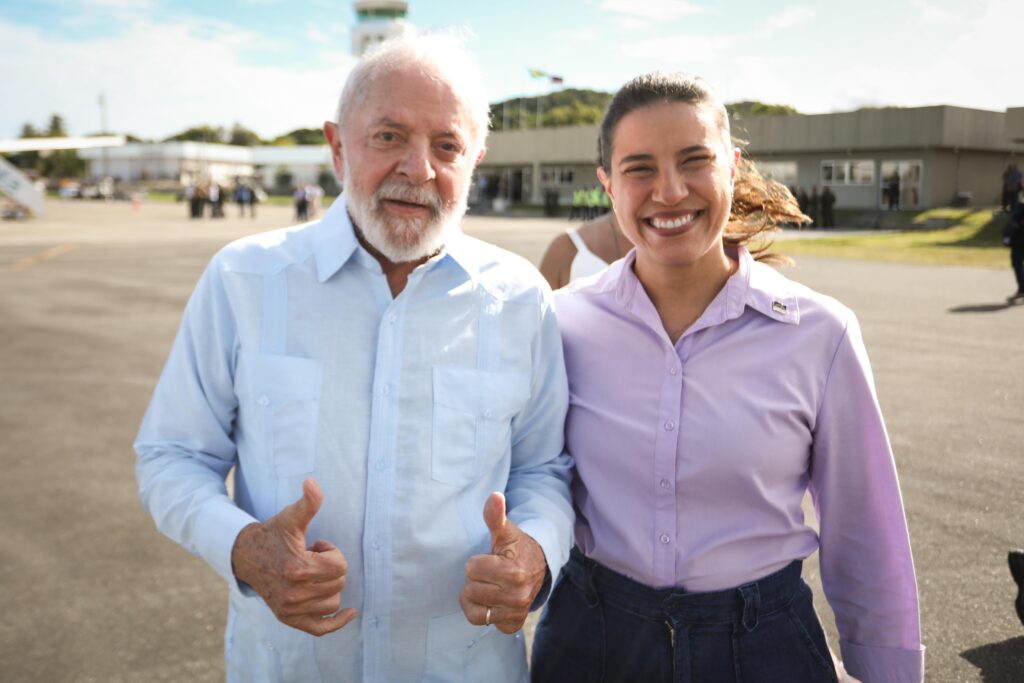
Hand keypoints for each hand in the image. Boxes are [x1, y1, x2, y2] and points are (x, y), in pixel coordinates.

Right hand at [231, 478, 356, 635]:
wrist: (247, 556)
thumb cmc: (274, 535)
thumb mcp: (291, 517)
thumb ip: (308, 502)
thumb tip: (312, 481)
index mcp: (298, 568)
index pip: (340, 565)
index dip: (332, 552)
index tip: (316, 546)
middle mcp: (294, 593)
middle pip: (339, 583)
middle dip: (330, 568)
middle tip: (310, 558)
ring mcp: (291, 609)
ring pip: (333, 602)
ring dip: (328, 587)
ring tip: (309, 573)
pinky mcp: (289, 619)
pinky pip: (321, 629)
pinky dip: (337, 622)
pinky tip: (349, 614)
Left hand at [459, 492, 547, 633]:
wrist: (538, 567)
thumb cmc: (517, 547)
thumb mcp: (506, 531)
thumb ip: (495, 516)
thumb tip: (495, 496)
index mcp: (513, 571)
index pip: (471, 568)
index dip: (477, 562)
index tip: (491, 559)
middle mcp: (517, 595)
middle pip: (471, 589)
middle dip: (476, 579)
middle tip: (491, 573)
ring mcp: (515, 612)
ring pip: (474, 609)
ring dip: (476, 597)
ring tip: (488, 586)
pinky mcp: (512, 624)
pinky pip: (482, 622)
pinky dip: (483, 612)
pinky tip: (492, 600)